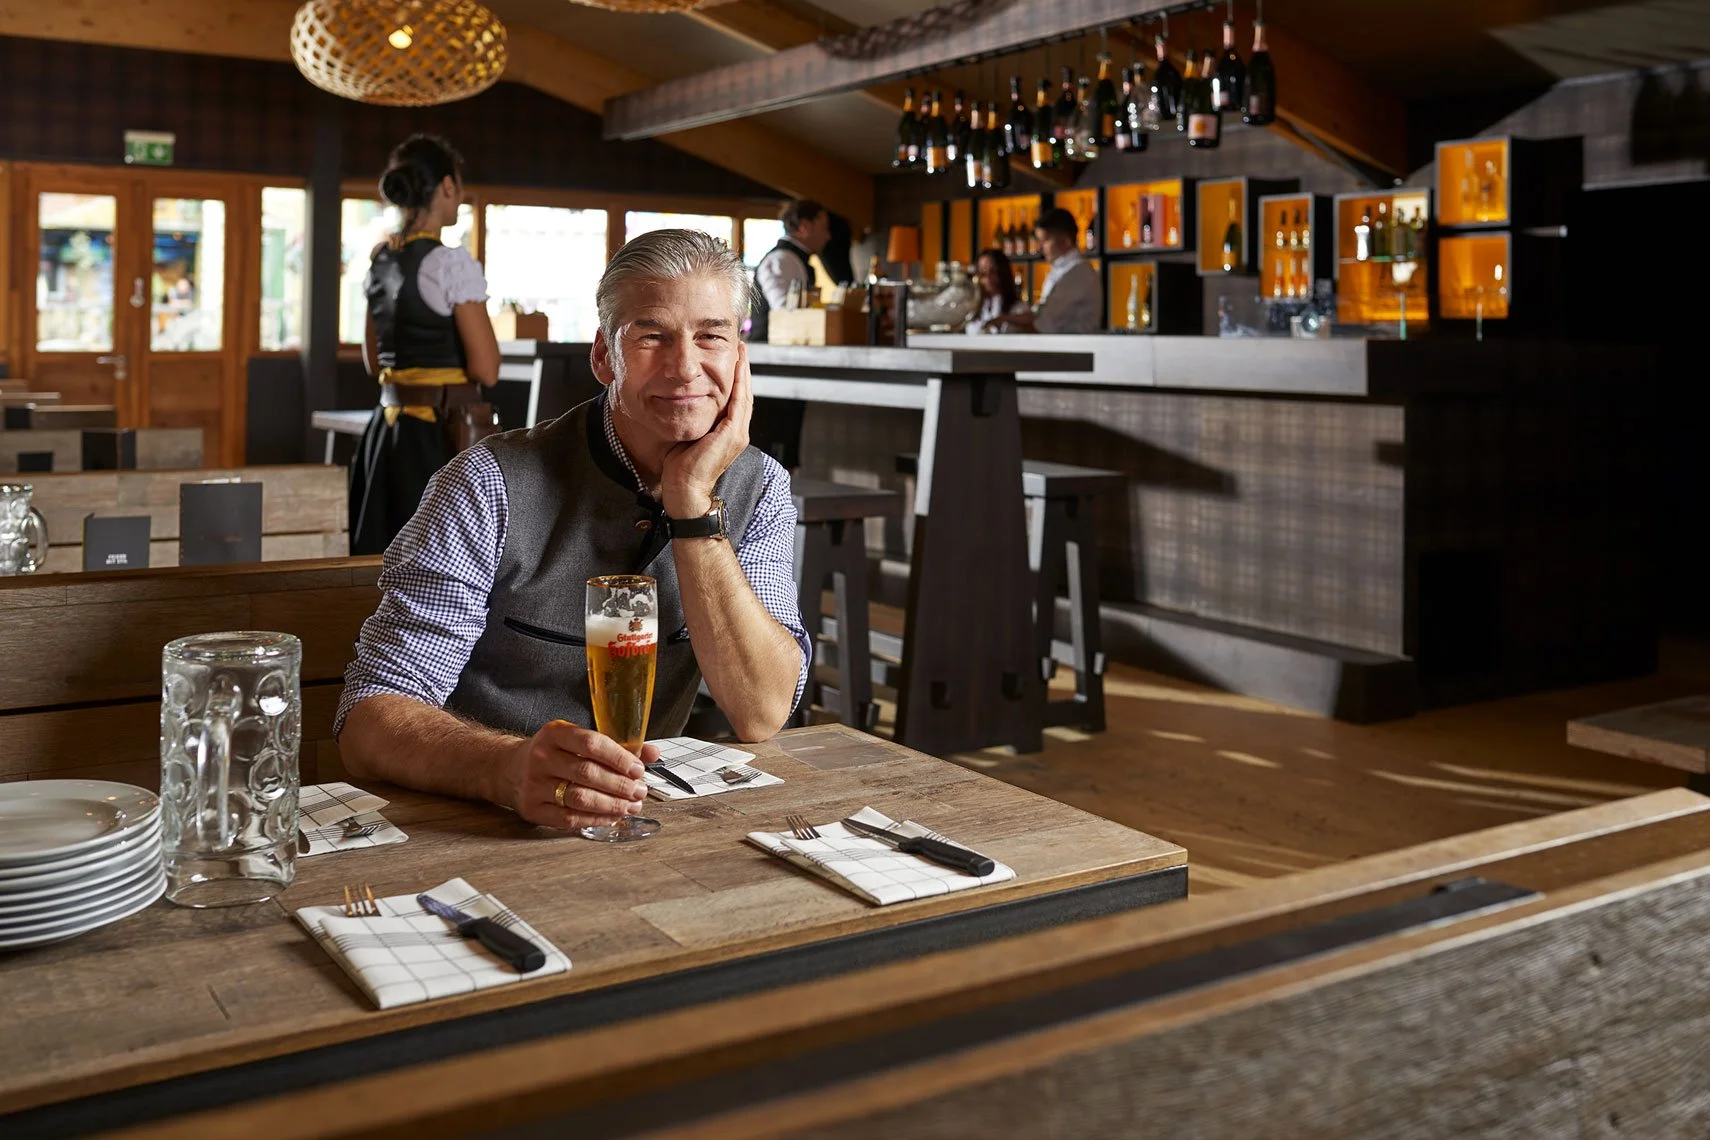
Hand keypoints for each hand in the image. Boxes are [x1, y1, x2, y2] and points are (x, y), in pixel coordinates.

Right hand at [501, 720, 661, 830]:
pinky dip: (595, 820)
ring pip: (579, 798)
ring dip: (611, 805)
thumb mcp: (578, 740)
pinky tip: (611, 817)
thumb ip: (616, 747)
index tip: (638, 770)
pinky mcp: (532, 808)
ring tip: (630, 806)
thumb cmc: (554, 753)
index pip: (592, 744)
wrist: (510, 769)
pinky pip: (568, 819)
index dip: (619, 758)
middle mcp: (541, 757)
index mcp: (555, 733)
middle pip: (588, 773)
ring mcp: (534, 784)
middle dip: (620, 785)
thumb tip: (652, 753)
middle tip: (639, 792)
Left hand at [661, 341, 751, 518]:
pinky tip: (737, 367)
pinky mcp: (732, 434)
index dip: (736, 379)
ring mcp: (737, 434)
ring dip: (743, 372)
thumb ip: (695, 421)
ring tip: (742, 352)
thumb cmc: (681, 469)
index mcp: (729, 435)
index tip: (733, 360)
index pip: (736, 401)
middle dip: (743, 370)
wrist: (685, 490)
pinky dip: (739, 383)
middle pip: (744, 395)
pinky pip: (738, 402)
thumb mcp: (690, 436)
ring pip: (744, 395)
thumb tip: (684, 403)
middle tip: (741, 348)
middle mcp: (738, 433)